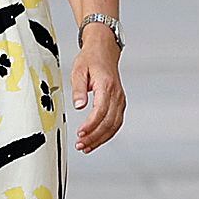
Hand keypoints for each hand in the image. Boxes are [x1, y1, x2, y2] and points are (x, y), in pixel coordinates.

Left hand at [70, 28, 126, 152]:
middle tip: (81, 145)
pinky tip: (96, 140)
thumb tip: (78, 106)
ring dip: (101, 139)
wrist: (104, 50)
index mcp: (106, 86)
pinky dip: (107, 134)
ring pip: (114, 125)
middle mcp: (116, 94)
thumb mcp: (78, 71)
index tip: (80, 133)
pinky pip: (116, 122)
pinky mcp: (120, 103)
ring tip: (87, 147)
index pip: (101, 111)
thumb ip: (78, 89)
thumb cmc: (90, 59)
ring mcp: (120, 100)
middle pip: (109, 122)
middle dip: (95, 137)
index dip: (91, 125)